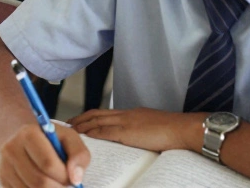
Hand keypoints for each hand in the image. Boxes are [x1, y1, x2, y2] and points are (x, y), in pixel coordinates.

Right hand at [0, 123, 88, 187]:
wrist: (19, 135)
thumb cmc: (48, 138)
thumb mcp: (68, 137)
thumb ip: (79, 154)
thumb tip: (75, 178)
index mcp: (28, 135)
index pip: (48, 164)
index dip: (64, 177)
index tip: (72, 178)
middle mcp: (12, 150)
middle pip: (39, 182)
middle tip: (65, 185)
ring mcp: (5, 166)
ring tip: (54, 183)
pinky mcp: (3, 179)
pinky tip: (43, 185)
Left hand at [70, 108, 202, 153]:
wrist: (182, 128)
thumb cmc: (173, 130)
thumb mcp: (152, 125)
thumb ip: (140, 129)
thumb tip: (134, 137)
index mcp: (131, 113)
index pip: (105, 113)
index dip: (90, 116)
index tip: (79, 120)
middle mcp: (125, 114)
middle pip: (96, 114)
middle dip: (80, 119)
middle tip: (67, 123)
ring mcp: (126, 122)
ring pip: (96, 121)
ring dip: (81, 125)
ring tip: (69, 130)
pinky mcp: (127, 132)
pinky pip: (104, 131)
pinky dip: (91, 133)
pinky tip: (83, 136)